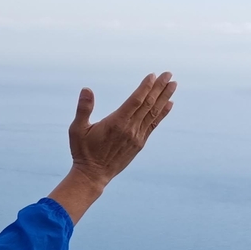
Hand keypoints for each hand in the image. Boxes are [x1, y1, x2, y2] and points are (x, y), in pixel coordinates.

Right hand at [48, 73, 175, 222]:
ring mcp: (137, 137)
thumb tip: (87, 89)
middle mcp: (130, 129)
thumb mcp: (77, 129)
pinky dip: (162, 113)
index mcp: (116, 123)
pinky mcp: (139, 143)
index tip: (152, 75)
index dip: (145, 87)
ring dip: (164, 98)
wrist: (93, 175)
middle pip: (148, 104)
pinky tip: (169, 104)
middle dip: (159, 88)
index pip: (136, 101)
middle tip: (168, 74)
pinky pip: (153, 125)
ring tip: (173, 84)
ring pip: (153, 113)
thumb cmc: (83, 151)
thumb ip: (83, 109)